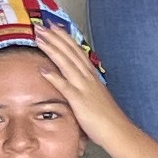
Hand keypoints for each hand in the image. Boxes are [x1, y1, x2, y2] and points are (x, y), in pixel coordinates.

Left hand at [29, 23, 131, 151]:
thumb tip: (78, 85)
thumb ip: (86, 88)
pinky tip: (42, 68)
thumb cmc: (107, 118)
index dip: (65, 39)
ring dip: (52, 49)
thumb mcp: (96, 97)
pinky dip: (53, 76)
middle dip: (55, 38)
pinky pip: (65, 86)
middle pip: (70, 52)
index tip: (55, 28)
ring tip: (39, 38)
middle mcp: (88, 78)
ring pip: (66, 63)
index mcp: (91, 76)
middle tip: (42, 26)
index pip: (77, 52)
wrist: (118, 131)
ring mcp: (84, 87)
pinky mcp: (79, 100)